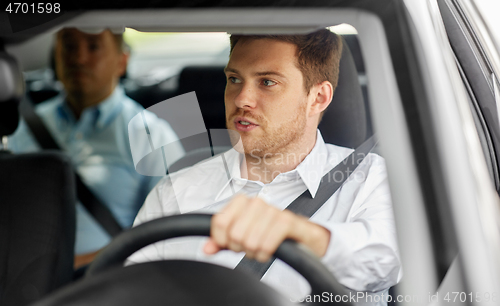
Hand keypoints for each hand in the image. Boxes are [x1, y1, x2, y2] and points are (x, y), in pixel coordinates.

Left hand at [203, 194, 330, 261]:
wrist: (302, 235)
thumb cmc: (270, 233)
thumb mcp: (242, 236)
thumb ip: (222, 242)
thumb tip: (206, 248)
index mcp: (242, 202)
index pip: (219, 222)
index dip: (222, 240)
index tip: (231, 243)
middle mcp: (256, 202)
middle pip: (234, 234)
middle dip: (241, 248)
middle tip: (251, 246)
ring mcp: (272, 210)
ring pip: (250, 241)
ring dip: (255, 252)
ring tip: (262, 247)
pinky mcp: (287, 221)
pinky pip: (266, 244)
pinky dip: (265, 253)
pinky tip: (270, 250)